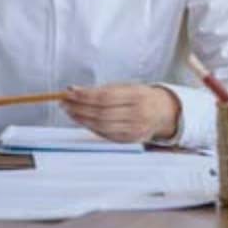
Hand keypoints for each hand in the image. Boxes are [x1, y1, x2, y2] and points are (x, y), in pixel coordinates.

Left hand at [61, 84, 179, 142]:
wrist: (163, 112)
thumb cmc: (141, 96)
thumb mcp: (126, 87)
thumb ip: (101, 90)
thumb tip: (74, 90)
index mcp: (138, 95)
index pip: (105, 97)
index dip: (85, 96)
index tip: (69, 93)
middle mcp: (138, 114)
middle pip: (102, 113)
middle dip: (79, 108)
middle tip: (64, 103)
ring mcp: (135, 129)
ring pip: (102, 126)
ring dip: (81, 119)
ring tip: (69, 111)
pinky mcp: (130, 140)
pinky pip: (106, 135)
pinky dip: (91, 128)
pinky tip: (82, 121)